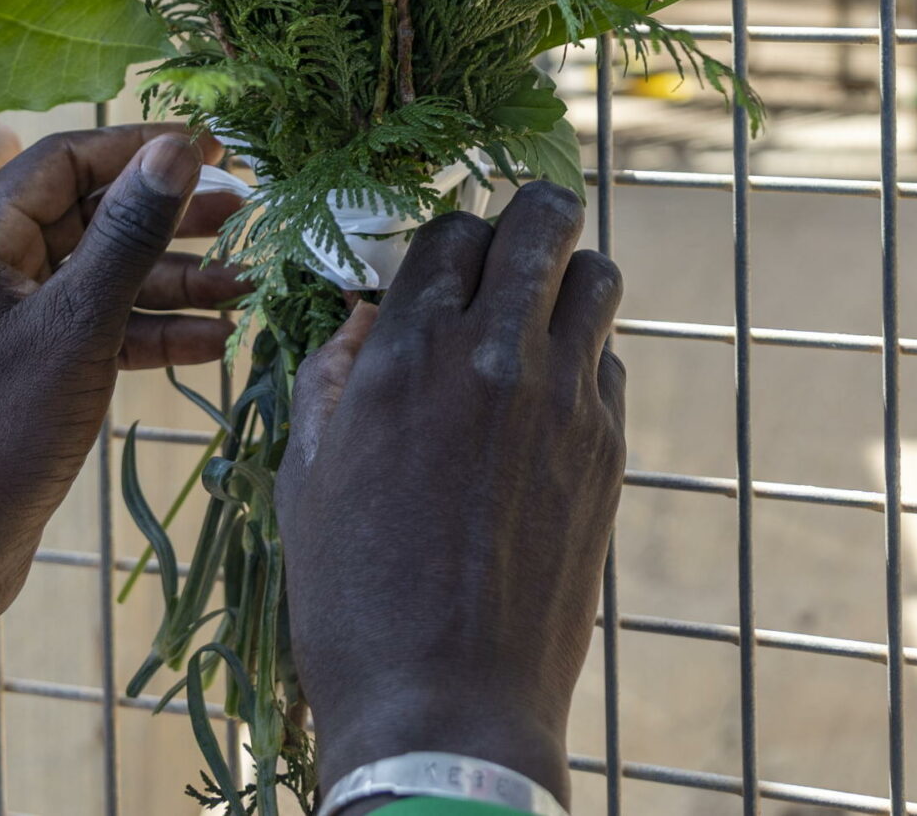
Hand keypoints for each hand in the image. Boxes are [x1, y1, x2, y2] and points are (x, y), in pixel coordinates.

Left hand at [0, 126, 247, 668]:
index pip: (65, 163)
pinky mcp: (27, 373)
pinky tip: (209, 343)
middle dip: (167, 219)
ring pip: (99, 278)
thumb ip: (129, 235)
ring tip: (244, 287)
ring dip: (171, 282)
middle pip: (88, 219)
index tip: (215, 148)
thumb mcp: (75, 326)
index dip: (141, 149)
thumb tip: (175, 149)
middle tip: (242, 213)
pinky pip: (95, 331)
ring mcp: (5, 325)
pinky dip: (149, 334)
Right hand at [277, 183, 625, 805]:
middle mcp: (492, 357)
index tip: (445, 262)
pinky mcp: (607, 448)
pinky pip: (609, 363)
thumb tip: (365, 313)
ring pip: (597, 279)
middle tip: (522, 233)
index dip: (447, 238)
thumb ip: (333, 376)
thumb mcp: (306, 478)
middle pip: (539, 222)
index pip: (448, 231)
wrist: (446, 703)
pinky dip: (585, 360)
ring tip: (543, 311)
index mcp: (404, 356)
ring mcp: (562, 399)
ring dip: (569, 279)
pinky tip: (551, 399)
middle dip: (531, 215)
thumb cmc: (353, 599)